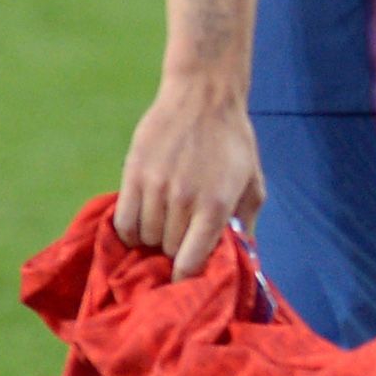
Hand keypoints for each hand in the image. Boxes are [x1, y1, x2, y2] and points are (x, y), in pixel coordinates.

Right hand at [116, 79, 263, 274]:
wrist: (203, 97)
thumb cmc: (233, 142)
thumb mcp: (253, 183)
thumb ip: (246, 224)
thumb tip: (241, 260)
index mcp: (216, 206)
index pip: (190, 263)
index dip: (186, 277)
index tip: (186, 278)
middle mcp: (184, 200)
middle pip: (168, 251)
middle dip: (176, 252)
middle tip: (182, 241)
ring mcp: (155, 187)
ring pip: (144, 238)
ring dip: (154, 239)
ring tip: (164, 228)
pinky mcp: (133, 174)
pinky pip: (123, 220)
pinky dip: (130, 230)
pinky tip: (143, 224)